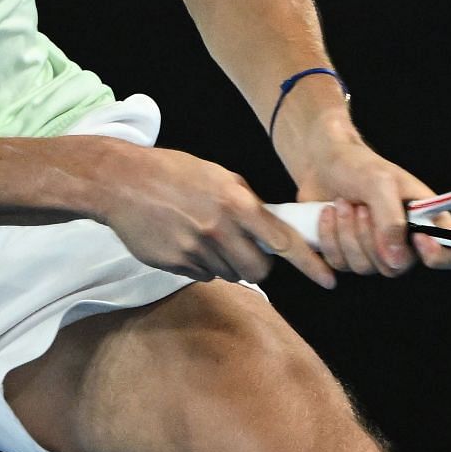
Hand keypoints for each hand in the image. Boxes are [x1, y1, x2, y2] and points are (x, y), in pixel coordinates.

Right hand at [91, 143, 336, 289]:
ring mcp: (195, 249)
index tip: (328, 279)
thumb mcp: (217, 175)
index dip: (309, 263)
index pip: (282, 240)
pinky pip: (202, 275)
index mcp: (234, 202)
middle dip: (258, 265)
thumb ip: (246, 201)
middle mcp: (218, 228)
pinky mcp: (175, 264)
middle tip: (247, 250)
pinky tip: (184, 240)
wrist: (122, 183)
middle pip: (258, 270)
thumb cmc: (173, 172)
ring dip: (226, 262)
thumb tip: (269, 228)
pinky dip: (201, 264)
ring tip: (204, 235)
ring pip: (229, 273)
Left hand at [292, 137, 450, 277]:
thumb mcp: (379, 182)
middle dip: (370, 235)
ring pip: (363, 267)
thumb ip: (391, 220)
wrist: (321, 162)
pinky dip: (329, 238)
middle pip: (397, 267)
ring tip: (342, 203)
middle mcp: (405, 242)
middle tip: (360, 206)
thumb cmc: (358, 165)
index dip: (441, 256)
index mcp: (426, 220)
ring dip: (346, 232)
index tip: (419, 240)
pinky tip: (328, 214)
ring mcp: (375, 252)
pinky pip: (339, 265)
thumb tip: (397, 260)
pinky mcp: (348, 256)